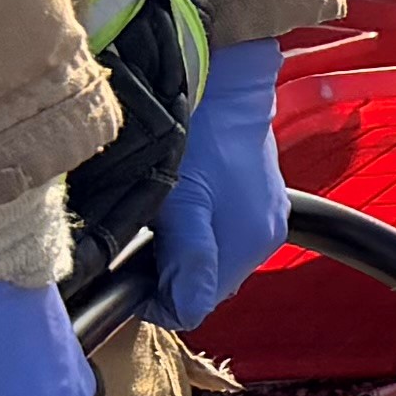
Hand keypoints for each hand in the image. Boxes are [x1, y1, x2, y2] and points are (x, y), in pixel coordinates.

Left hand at [153, 39, 288, 329]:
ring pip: (214, 262)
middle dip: (169, 275)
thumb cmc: (199, 135)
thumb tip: (184, 314)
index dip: (153, 299)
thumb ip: (186, 260)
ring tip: (161, 219)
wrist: (227, 81)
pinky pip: (228, 236)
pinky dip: (204, 232)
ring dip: (186, 254)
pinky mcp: (266, 200)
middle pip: (205, 286)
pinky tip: (188, 204)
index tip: (127, 269)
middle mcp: (264, 240)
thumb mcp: (181, 202)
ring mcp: (268, 219)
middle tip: (140, 239)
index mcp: (246, 246)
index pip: (193, 308)